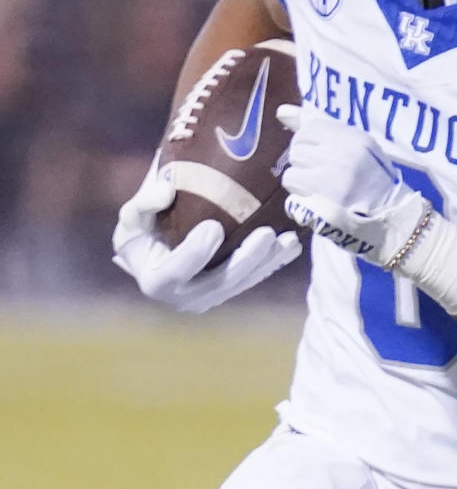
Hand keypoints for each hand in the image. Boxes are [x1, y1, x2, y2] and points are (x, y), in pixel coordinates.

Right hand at [112, 155, 301, 312]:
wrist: (154, 245)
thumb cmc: (141, 228)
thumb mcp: (132, 216)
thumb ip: (144, 203)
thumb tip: (166, 190)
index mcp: (155, 281)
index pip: (174, 272)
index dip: (194, 254)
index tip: (213, 227)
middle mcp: (184, 298)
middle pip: (219, 283)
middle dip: (246, 260)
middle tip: (268, 233)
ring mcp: (209, 297)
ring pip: (242, 283)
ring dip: (268, 263)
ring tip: (290, 240)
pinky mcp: (228, 290)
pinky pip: (253, 278)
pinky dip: (273, 263)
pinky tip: (292, 245)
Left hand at [278, 103, 424, 264]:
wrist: (392, 222)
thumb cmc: (375, 182)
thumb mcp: (359, 148)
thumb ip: (323, 129)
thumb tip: (282, 111)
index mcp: (352, 139)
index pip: (308, 128)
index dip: (308, 142)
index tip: (320, 155)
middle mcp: (339, 157)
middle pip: (296, 150)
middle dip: (305, 164)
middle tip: (323, 176)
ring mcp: (329, 184)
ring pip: (291, 175)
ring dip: (301, 185)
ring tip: (321, 192)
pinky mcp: (320, 209)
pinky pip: (292, 200)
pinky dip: (301, 205)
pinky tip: (318, 207)